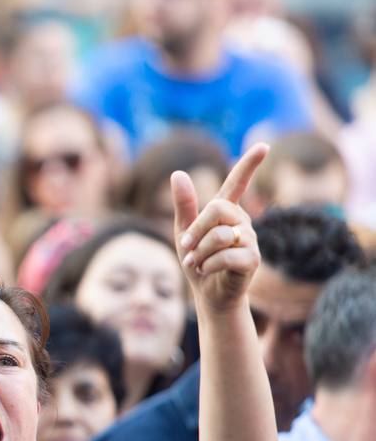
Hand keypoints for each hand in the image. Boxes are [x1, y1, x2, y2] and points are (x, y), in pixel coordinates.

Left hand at [173, 143, 267, 313]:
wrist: (208, 294)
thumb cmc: (197, 261)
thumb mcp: (183, 231)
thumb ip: (183, 205)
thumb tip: (177, 173)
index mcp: (226, 212)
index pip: (238, 183)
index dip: (249, 165)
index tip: (263, 146)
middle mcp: (242, 221)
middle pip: (217, 209)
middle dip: (196, 230)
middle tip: (186, 248)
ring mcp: (250, 239)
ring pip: (220, 235)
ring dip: (199, 252)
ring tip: (195, 263)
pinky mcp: (253, 259)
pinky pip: (227, 255)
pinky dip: (208, 265)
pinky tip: (205, 270)